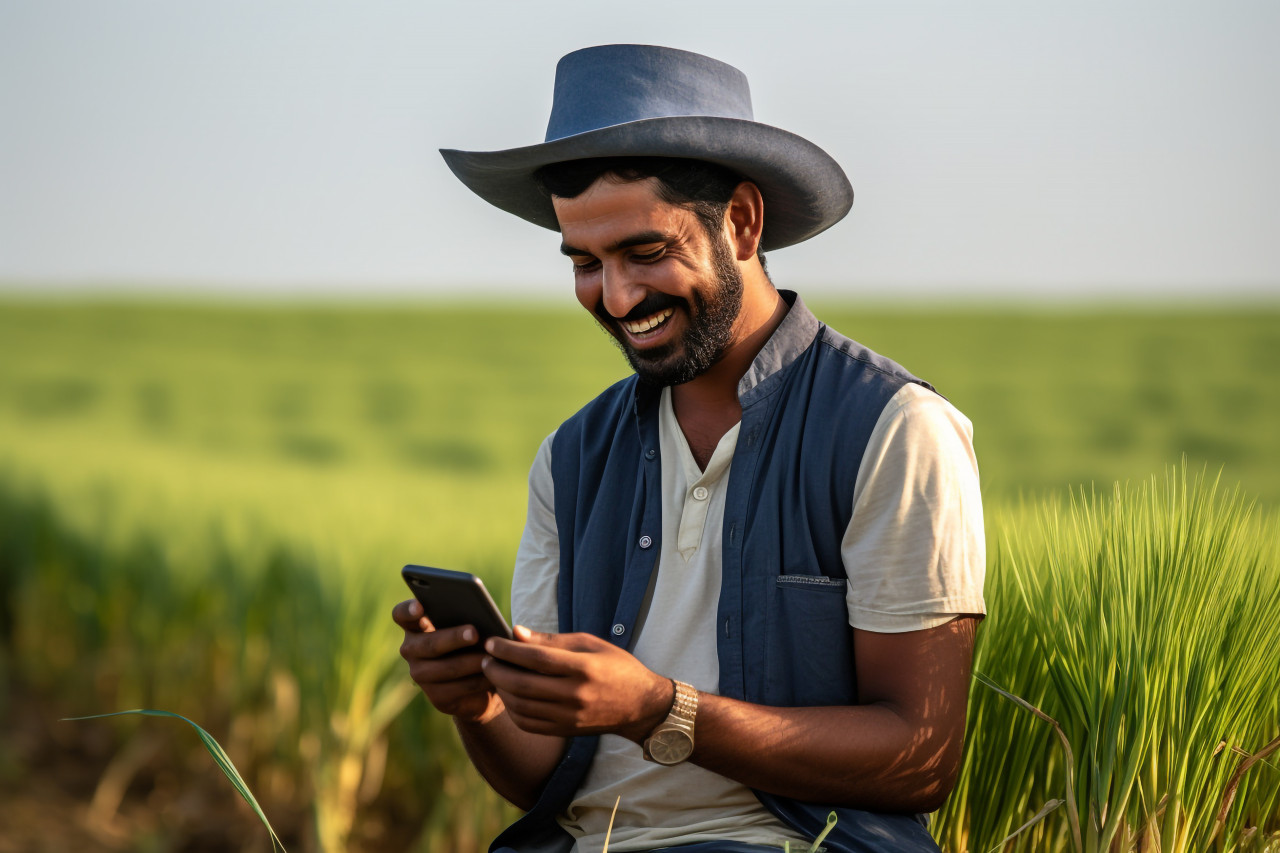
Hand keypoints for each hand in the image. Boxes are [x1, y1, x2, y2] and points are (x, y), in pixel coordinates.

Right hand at [392, 598, 503, 723]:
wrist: (480, 681)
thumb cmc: (474, 642)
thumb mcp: (472, 625)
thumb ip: (469, 617)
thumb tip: (481, 615)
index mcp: (416, 625)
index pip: (401, 615)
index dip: (408, 610)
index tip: (420, 606)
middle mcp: (412, 649)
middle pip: (428, 644)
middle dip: (453, 638)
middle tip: (474, 633)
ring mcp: (420, 674)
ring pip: (445, 668)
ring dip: (470, 662)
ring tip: (489, 656)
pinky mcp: (436, 697)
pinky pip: (458, 688)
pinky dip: (477, 680)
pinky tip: (491, 675)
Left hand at [481, 626, 672, 740]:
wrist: (640, 705)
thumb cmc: (615, 666)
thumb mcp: (589, 643)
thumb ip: (551, 640)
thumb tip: (516, 632)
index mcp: (583, 668)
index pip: (536, 659)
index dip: (508, 650)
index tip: (491, 642)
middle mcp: (575, 695)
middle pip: (523, 685)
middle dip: (497, 670)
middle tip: (485, 659)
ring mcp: (569, 716)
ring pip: (521, 706)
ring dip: (501, 690)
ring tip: (495, 674)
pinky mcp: (565, 730)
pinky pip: (528, 723)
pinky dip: (512, 709)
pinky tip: (509, 695)